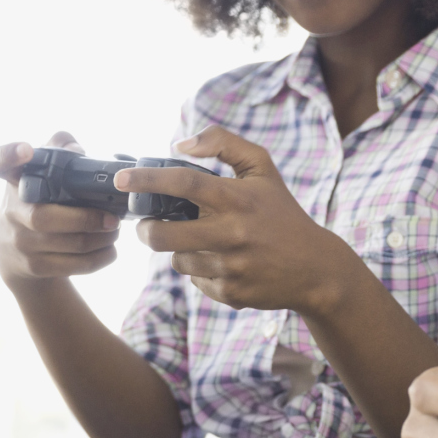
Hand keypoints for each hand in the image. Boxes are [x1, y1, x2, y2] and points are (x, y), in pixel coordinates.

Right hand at [0, 133, 120, 287]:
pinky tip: (109, 249)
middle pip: (43, 217)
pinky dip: (98, 258)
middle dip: (84, 219)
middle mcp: (11, 210)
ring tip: (114, 230)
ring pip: (66, 244)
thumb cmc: (38, 201)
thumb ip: (58, 150)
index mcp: (13, 180)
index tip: (26, 149)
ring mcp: (20, 242)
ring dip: (99, 239)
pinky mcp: (33, 267)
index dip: (9, 154)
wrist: (14, 253)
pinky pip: (73, 265)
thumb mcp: (40, 173)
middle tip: (112, 218)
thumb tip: (76, 149)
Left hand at [119, 126, 359, 315]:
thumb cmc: (282, 214)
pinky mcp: (230, 293)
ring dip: (181, 250)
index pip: (182, 183)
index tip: (122, 180)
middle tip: (147, 225)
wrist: (315, 269)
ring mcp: (230, 267)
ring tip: (205, 243)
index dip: (146, 180)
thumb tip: (180, 145)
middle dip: (146, 230)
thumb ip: (224, 144)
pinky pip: (196, 280)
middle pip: (162, 235)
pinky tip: (225, 264)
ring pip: (178, 259)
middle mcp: (231, 233)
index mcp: (236, 198)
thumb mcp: (263, 169)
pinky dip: (202, 270)